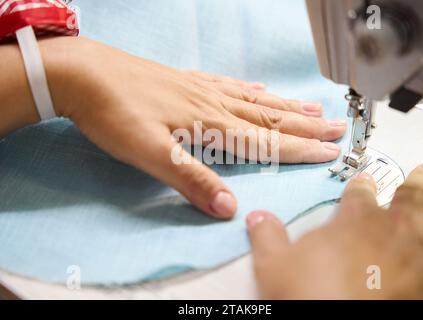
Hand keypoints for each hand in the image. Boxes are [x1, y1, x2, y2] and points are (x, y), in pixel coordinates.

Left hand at [34, 36, 345, 218]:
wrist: (84, 75)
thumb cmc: (115, 115)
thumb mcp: (150, 154)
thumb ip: (191, 179)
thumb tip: (229, 207)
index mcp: (211, 125)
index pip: (266, 141)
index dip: (300, 149)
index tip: (330, 152)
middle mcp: (214, 105)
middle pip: (271, 117)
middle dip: (307, 125)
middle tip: (337, 127)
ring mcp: (201, 90)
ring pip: (255, 100)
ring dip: (286, 107)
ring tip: (312, 107)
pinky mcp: (187, 82)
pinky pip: (229, 85)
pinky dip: (251, 90)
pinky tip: (259, 89)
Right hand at [247, 160, 422, 298]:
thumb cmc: (313, 297)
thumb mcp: (275, 264)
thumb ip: (268, 236)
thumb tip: (258, 218)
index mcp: (355, 220)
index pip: (360, 193)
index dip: (362, 186)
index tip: (364, 182)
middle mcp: (393, 228)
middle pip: (411, 195)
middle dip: (419, 180)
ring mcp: (422, 253)